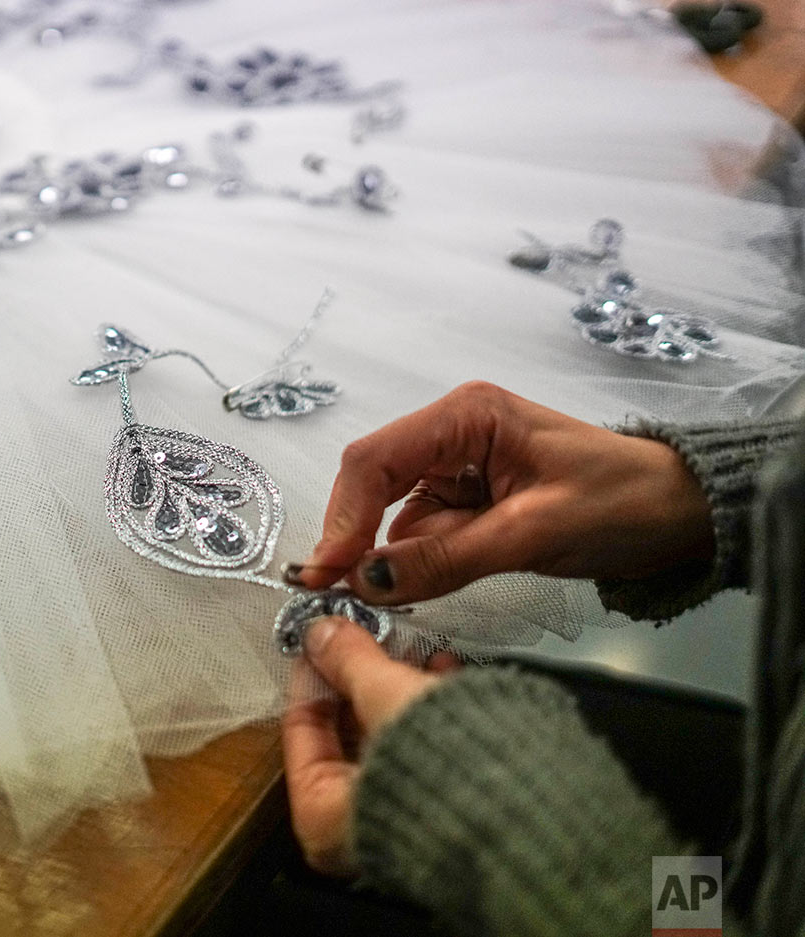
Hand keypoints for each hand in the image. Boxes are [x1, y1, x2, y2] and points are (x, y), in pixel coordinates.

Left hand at [282, 617, 460, 874]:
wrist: (537, 814)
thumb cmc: (452, 778)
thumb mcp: (387, 697)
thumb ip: (350, 661)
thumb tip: (322, 635)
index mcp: (322, 819)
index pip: (300, 730)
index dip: (313, 673)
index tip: (322, 637)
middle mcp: (354, 833)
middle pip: (344, 734)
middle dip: (360, 679)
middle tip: (366, 635)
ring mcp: (401, 823)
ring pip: (386, 738)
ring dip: (397, 688)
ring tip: (413, 649)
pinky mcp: (443, 810)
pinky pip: (421, 750)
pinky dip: (427, 711)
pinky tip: (445, 673)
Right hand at [288, 381, 714, 605]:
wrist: (684, 515)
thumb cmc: (624, 504)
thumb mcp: (533, 533)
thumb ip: (445, 558)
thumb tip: (365, 582)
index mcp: (465, 415)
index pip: (376, 460)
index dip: (343, 516)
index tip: (327, 572)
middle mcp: (450, 435)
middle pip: (372, 485)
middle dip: (356, 538)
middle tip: (337, 593)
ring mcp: (456, 469)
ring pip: (393, 518)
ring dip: (389, 559)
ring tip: (386, 596)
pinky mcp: (467, 504)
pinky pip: (421, 537)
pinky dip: (416, 566)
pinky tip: (420, 586)